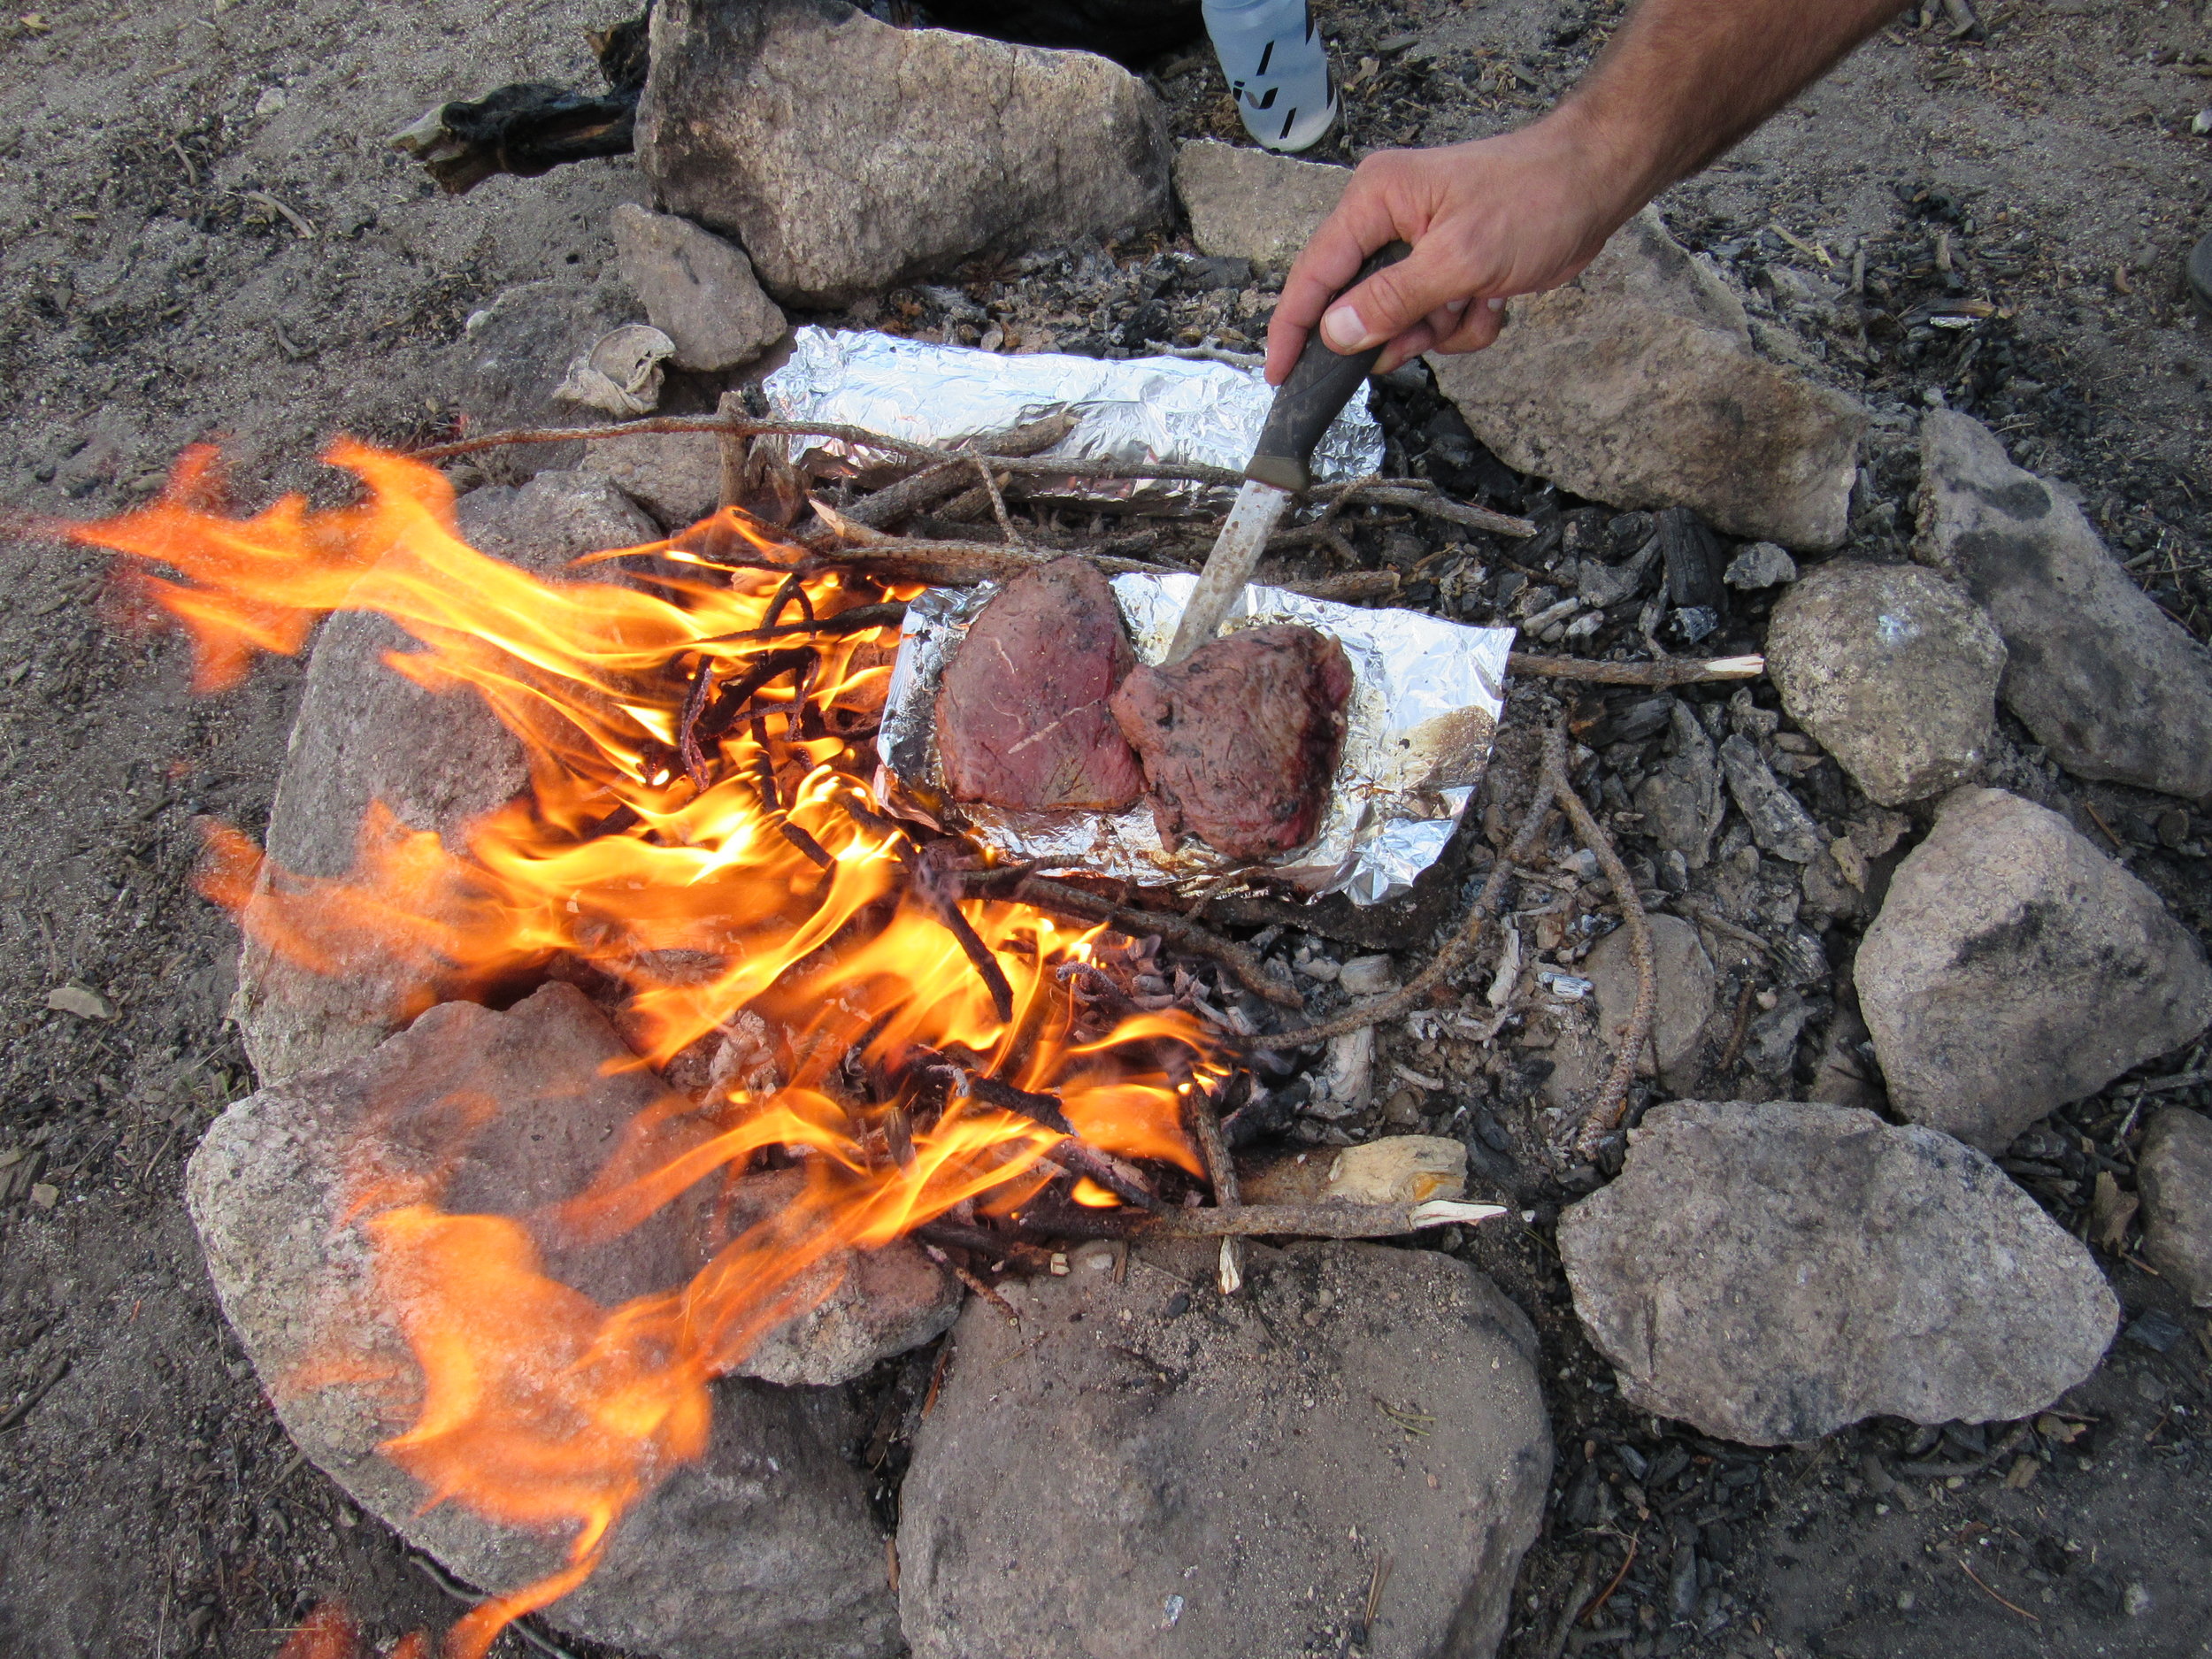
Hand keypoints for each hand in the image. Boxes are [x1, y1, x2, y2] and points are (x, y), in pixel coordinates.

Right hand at [1264, 112, 1648, 382]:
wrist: (1597, 183)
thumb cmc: (1535, 199)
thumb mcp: (1461, 258)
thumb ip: (1394, 300)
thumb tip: (1337, 334)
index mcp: (1375, 200)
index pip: (1314, 273)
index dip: (1294, 328)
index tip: (1280, 376)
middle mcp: (1387, 220)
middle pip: (1358, 304)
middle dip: (1401, 329)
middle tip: (1433, 326)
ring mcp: (1417, 245)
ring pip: (1402, 322)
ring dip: (1441, 328)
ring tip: (1478, 301)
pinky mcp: (1446, 267)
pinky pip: (1435, 320)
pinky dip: (1465, 323)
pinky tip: (1495, 299)